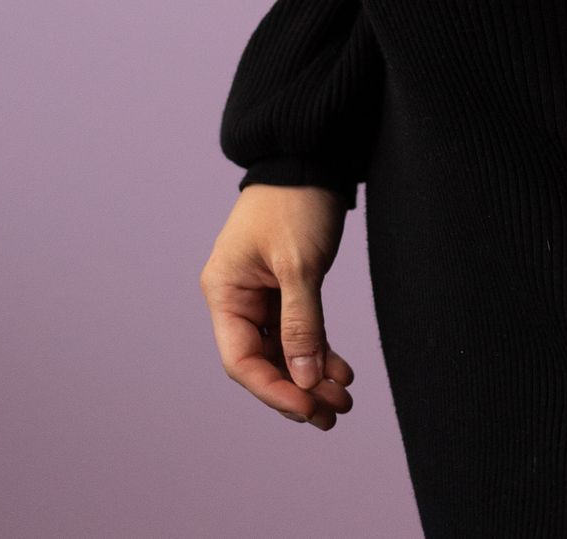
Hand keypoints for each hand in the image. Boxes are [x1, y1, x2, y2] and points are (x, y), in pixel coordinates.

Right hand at [199, 184, 355, 429]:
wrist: (312, 154)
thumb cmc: (296, 200)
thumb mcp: (299, 263)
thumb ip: (301, 323)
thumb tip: (303, 380)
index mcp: (224, 291)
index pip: (242, 360)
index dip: (274, 390)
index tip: (308, 408)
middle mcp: (236, 297)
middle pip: (263, 361)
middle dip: (297, 389)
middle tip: (334, 412)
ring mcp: (259, 293)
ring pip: (283, 350)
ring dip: (310, 375)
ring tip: (342, 399)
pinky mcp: (283, 287)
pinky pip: (297, 331)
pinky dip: (317, 351)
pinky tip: (340, 370)